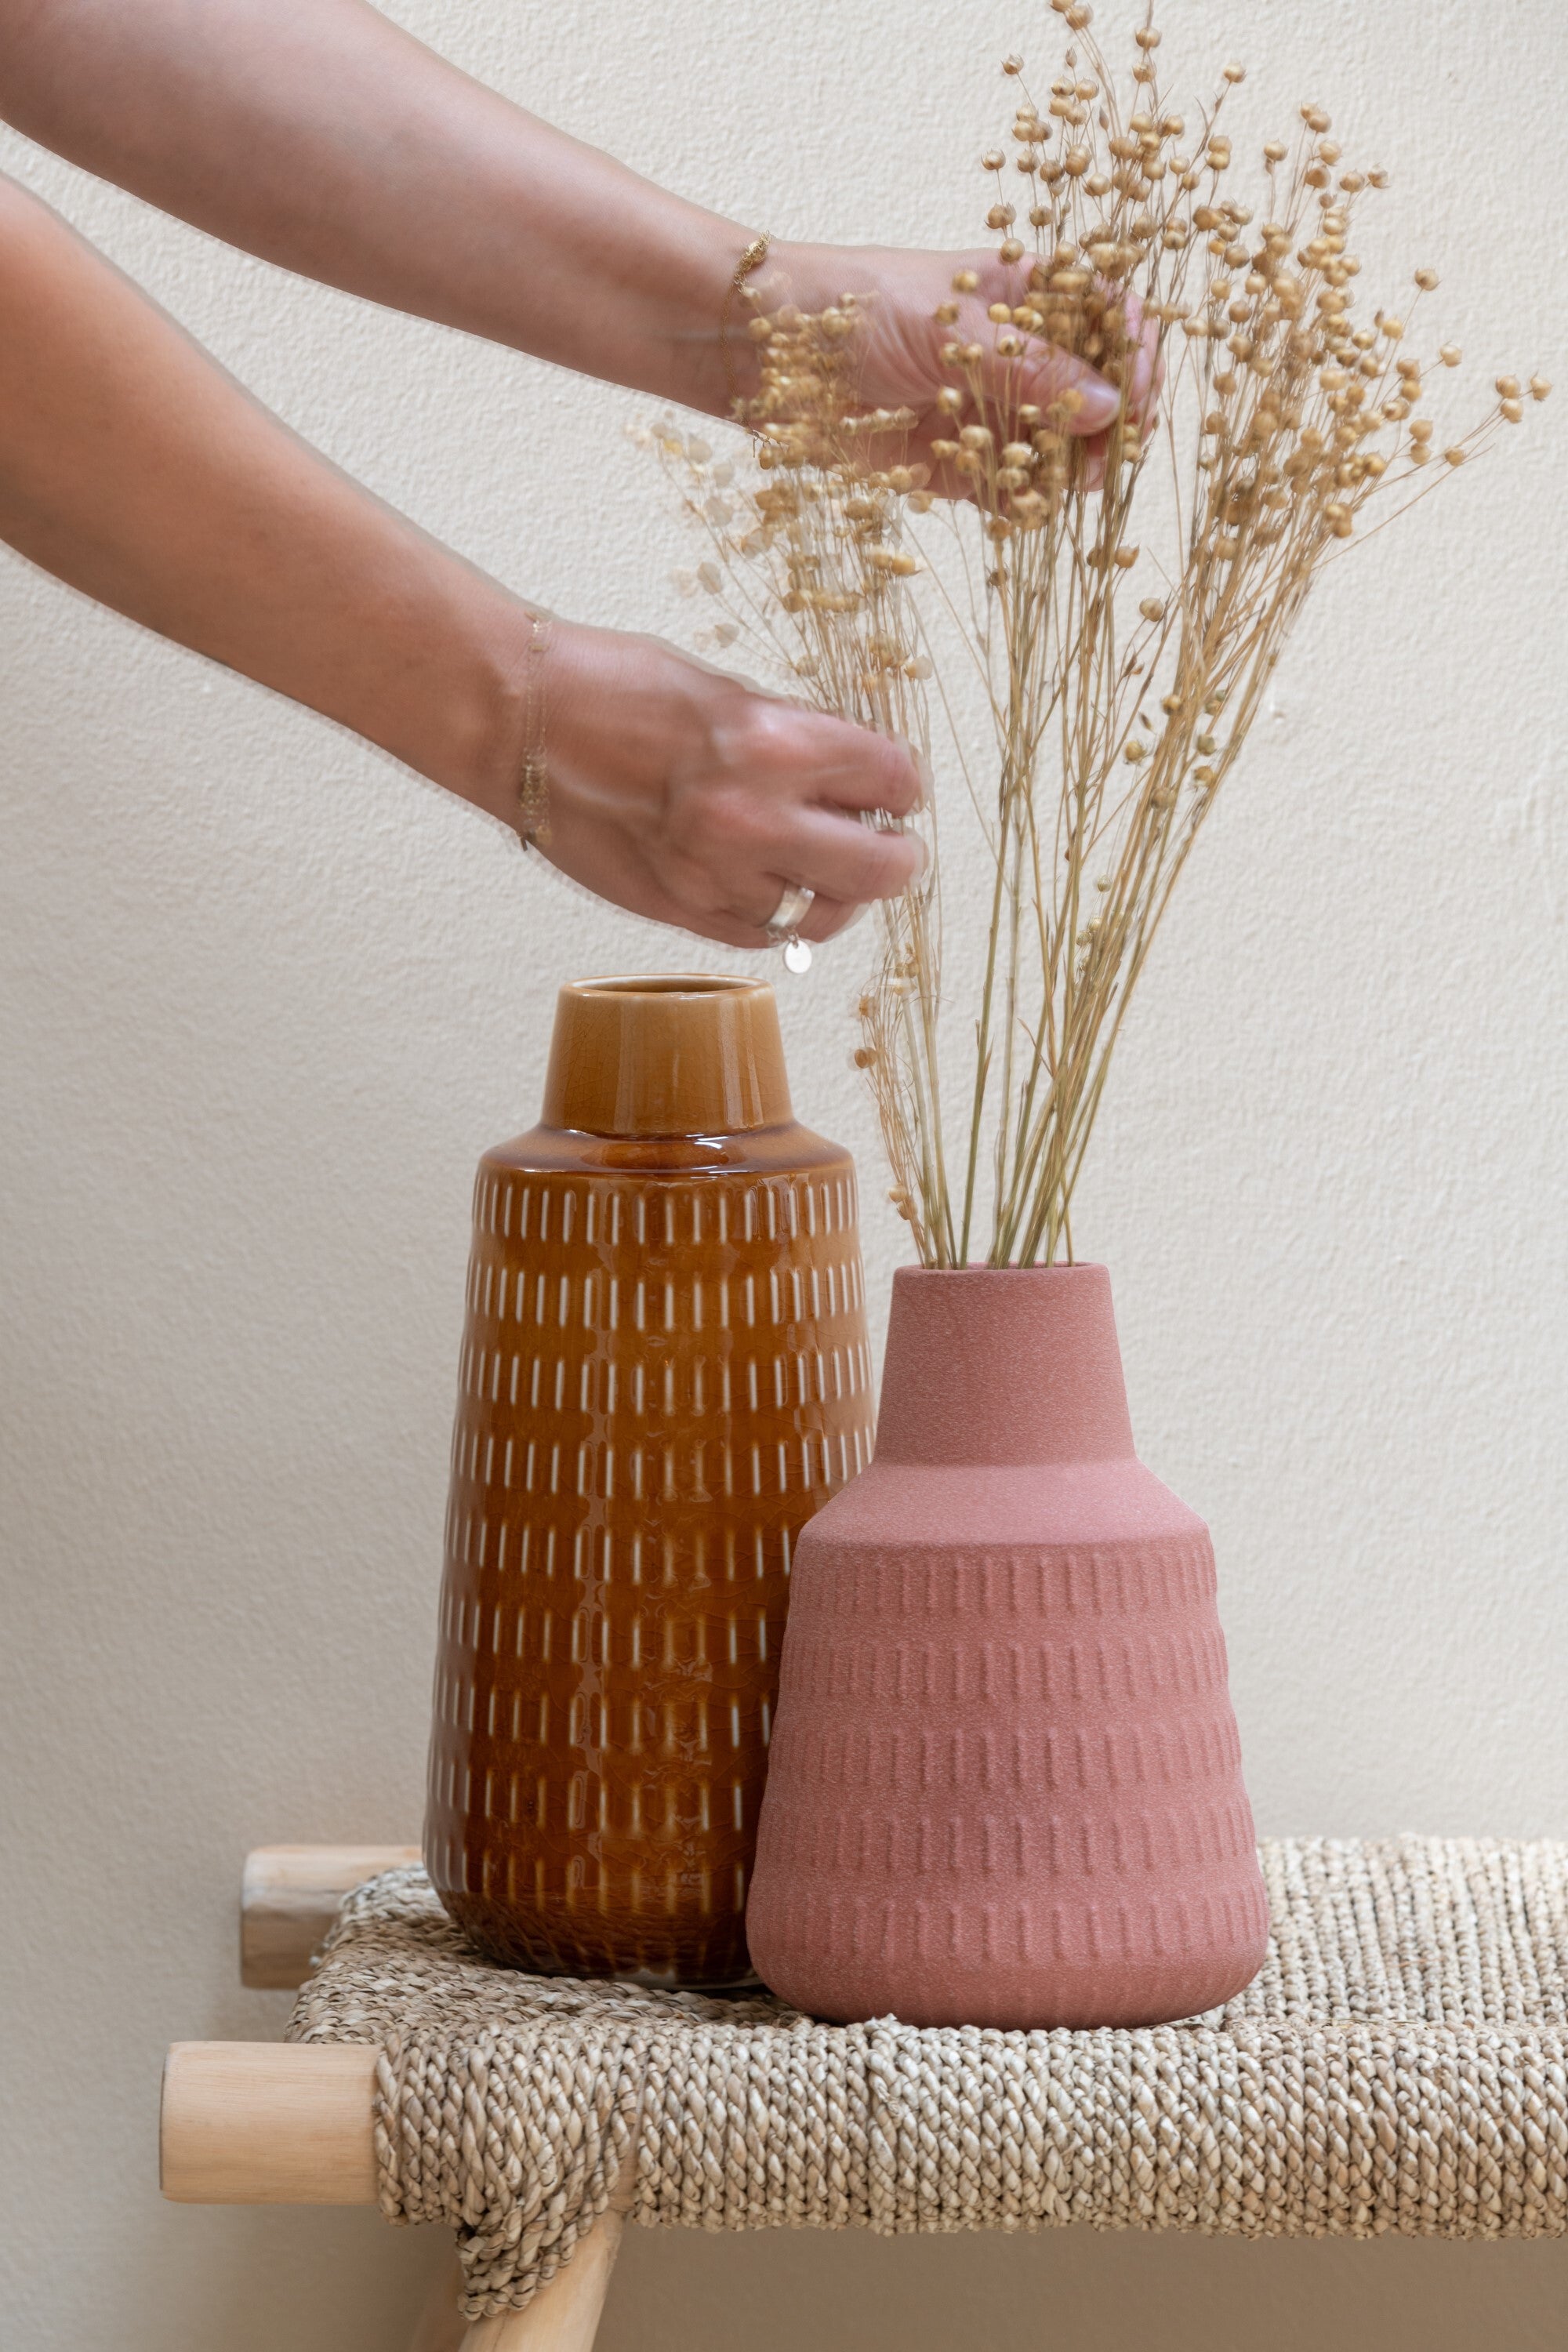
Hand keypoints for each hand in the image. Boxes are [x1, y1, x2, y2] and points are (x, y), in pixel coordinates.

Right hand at [522, 621, 924, 949]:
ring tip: (829, 868)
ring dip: (840, 893)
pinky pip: (763, 936)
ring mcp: (716, 876)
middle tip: (890, 840)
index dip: (901, 782)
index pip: (891, 779)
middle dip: (896, 853)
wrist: (520, 723)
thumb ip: (794, 739)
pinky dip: (780, 915)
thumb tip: (849, 777)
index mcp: (773, 745)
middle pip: (880, 869)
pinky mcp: (680, 912)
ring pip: (825, 916)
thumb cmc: (609, 689)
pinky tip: (771, 885)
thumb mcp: (727, 693)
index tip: (894, 785)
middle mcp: (753, 820)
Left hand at [762, 243, 1159, 492]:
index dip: (1136, 354)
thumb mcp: (950, 327)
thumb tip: (1109, 406)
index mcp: (1023, 291)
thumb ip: (1029, 369)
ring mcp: (987, 410)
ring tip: (1063, 486)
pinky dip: (1023, 506)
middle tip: (1108, 459)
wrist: (761, 354)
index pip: (1111, 314)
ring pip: (1060, 448)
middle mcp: (1015, 351)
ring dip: (1071, 471)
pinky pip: (1008, 493)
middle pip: (1098, 390)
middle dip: (1113, 427)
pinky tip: (1022, 511)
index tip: (1139, 397)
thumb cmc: (850, 306)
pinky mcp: (953, 465)